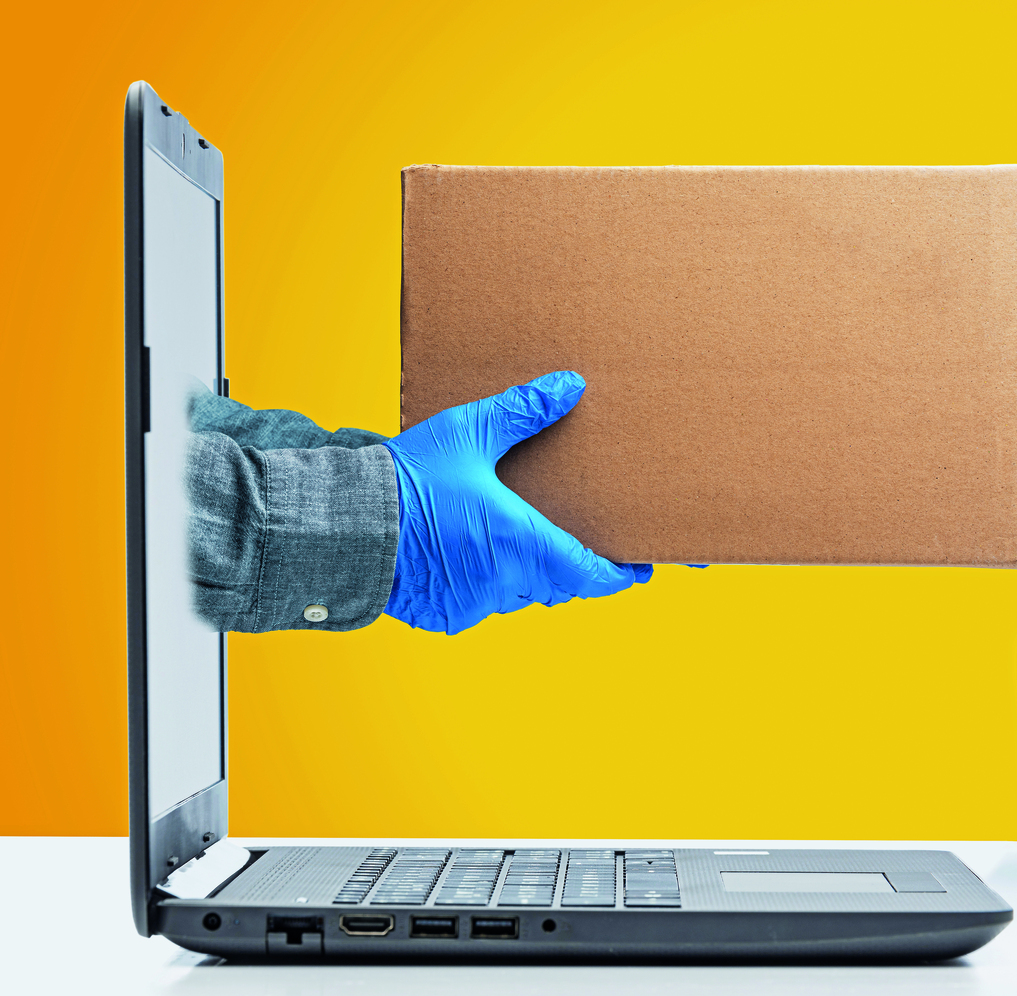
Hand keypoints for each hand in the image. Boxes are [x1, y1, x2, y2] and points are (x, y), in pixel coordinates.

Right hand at [382, 371, 649, 633]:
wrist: (342, 525)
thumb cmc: (407, 480)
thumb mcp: (467, 434)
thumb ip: (522, 411)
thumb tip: (571, 387)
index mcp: (523, 543)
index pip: (591, 574)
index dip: (618, 574)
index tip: (637, 568)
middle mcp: (505, 581)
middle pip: (556, 583)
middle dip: (567, 565)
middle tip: (576, 543)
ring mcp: (474, 603)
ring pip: (518, 593)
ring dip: (522, 572)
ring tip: (516, 538)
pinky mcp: (444, 615)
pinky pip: (479, 603)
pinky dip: (482, 582)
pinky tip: (467, 553)